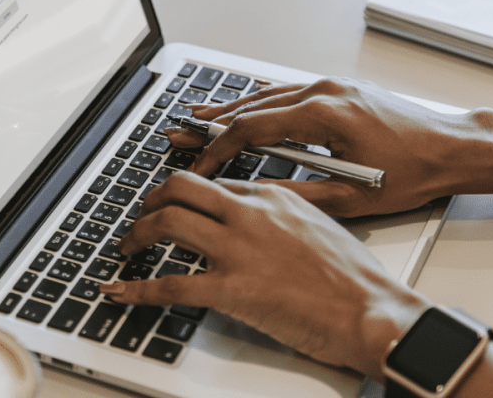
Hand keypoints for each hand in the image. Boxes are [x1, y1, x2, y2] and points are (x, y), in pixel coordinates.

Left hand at [99, 172, 430, 378]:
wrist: (373, 310)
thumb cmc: (355, 278)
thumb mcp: (318, 227)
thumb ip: (280, 219)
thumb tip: (253, 227)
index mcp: (272, 196)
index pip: (213, 182)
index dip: (184, 191)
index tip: (171, 199)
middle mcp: (250, 213)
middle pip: (181, 187)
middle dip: (151, 199)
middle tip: (141, 215)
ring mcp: (238, 248)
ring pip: (168, 222)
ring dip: (137, 233)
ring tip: (127, 246)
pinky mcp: (232, 287)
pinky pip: (170, 284)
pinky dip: (136, 288)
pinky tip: (119, 292)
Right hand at [171, 77, 467, 216]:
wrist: (451, 148)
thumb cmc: (412, 172)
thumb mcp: (351, 196)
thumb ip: (297, 193)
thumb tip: (254, 194)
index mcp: (323, 114)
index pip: (252, 128)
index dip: (218, 147)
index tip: (199, 163)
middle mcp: (323, 91)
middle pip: (252, 106)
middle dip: (211, 122)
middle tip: (179, 130)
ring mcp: (330, 86)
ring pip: (266, 95)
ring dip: (230, 107)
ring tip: (197, 115)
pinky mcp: (337, 90)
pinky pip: (286, 92)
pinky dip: (258, 102)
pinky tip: (242, 106)